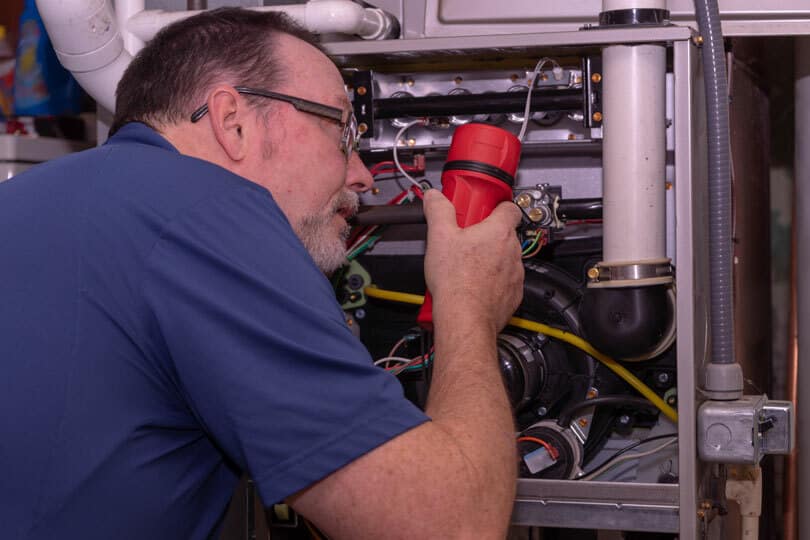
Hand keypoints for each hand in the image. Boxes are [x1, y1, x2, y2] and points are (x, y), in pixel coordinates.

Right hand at [422, 189, 523, 332]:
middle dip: (486, 236)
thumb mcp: (439, 237)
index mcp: (499, 232)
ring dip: (489, 260)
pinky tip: (472, 285)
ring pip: (505, 259)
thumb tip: (435, 197)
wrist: (465, 319)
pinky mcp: (513, 295)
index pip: (509, 208)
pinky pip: (505, 282)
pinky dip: (492, 282)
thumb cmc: (456, 282)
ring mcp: (515, 275)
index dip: (496, 206)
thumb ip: (438, 211)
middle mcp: (512, 251)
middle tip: (464, 240)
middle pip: (504, 235)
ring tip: (465, 266)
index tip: (482, 210)